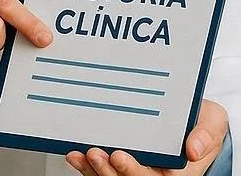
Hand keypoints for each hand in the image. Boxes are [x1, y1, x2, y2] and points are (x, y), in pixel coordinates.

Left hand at [65, 99, 226, 174]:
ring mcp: (138, 169)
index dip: (135, 171)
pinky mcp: (122, 162)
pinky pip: (103, 171)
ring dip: (96, 170)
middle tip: (97, 154)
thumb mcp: (212, 122)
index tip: (120, 156)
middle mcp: (155, 173)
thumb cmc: (201, 121)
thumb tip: (192, 149)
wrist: (194, 118)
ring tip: (85, 154)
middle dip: (111, 171)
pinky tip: (75, 156)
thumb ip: (206, 134)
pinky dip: (87, 166)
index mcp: (177, 171)